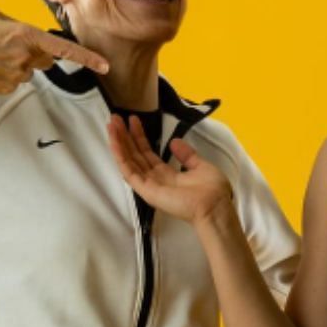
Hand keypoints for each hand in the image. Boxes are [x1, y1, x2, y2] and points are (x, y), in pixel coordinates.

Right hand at [0, 10, 107, 93]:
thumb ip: (23, 28)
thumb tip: (39, 39)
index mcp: (24, 36)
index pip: (63, 49)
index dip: (86, 58)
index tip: (105, 66)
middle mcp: (24, 57)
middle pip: (46, 59)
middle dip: (36, 53)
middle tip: (9, 46)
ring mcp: (16, 75)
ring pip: (31, 70)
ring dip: (19, 63)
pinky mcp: (8, 88)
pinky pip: (18, 80)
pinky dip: (8, 74)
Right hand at [106, 115, 231, 225]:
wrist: (215, 208)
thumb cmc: (212, 191)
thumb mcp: (201, 167)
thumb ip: (187, 155)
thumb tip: (174, 141)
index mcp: (168, 175)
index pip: (148, 153)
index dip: (139, 137)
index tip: (133, 120)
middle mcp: (156, 179)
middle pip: (135, 155)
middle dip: (125, 137)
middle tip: (115, 118)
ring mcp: (149, 185)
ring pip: (129, 161)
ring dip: (119, 142)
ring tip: (111, 124)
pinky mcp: (146, 190)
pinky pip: (129, 171)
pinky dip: (120, 156)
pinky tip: (114, 141)